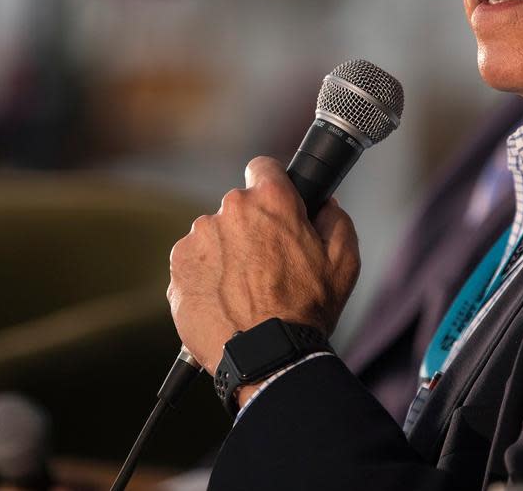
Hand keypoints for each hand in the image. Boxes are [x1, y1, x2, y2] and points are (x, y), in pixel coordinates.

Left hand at [166, 156, 360, 374]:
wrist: (263, 354)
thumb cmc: (305, 310)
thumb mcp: (343, 262)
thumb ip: (335, 220)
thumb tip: (326, 205)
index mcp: (271, 201)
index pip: (263, 167)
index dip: (271, 185)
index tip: (274, 204)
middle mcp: (231, 209)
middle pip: (239, 207)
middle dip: (251, 228)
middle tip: (267, 264)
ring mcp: (200, 236)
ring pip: (214, 234)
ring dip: (226, 252)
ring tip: (245, 289)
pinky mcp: (179, 264)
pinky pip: (193, 260)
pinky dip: (205, 274)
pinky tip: (224, 299)